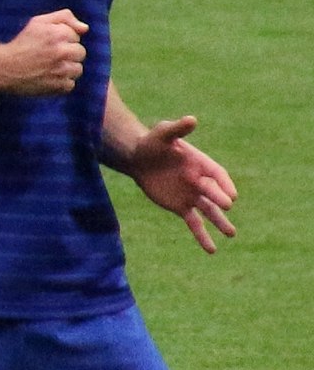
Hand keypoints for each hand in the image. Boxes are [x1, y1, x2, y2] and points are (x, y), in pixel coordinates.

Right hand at [0, 9, 88, 95]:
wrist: (4, 67)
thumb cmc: (22, 43)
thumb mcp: (39, 22)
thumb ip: (64, 18)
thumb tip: (85, 28)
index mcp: (59, 34)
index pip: (76, 36)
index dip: (64, 39)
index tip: (50, 43)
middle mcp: (62, 51)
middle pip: (81, 52)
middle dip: (68, 53)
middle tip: (51, 56)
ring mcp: (61, 70)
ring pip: (78, 69)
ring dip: (67, 69)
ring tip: (51, 68)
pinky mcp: (58, 86)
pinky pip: (70, 84)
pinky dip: (61, 83)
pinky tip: (49, 78)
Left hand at [128, 115, 236, 253]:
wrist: (138, 158)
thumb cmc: (152, 142)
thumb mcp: (163, 133)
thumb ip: (177, 129)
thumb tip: (192, 119)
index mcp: (199, 163)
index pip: (216, 174)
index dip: (224, 183)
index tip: (231, 193)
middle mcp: (199, 180)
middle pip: (212, 192)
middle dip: (219, 198)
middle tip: (227, 206)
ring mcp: (191, 195)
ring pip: (209, 211)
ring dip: (220, 222)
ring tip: (232, 234)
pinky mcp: (181, 207)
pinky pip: (194, 223)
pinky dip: (202, 236)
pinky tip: (211, 249)